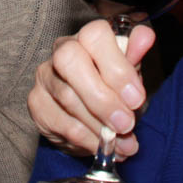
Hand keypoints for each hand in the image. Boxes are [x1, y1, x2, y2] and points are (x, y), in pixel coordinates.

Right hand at [27, 19, 154, 159]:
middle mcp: (61, 50)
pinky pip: (61, 123)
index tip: (136, 98)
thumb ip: (135, 55)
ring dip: (99, 125)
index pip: (95, 36)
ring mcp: (45, 76)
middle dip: (102, 98)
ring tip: (122, 142)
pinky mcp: (37, 103)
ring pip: (67, 97)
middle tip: (126, 124)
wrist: (90, 115)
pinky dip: (87, 139)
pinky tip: (102, 146)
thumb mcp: (128, 71)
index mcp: (87, 37)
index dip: (117, 67)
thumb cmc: (111, 85)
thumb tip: (145, 36)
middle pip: (71, 61)